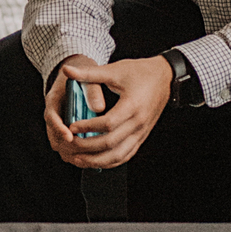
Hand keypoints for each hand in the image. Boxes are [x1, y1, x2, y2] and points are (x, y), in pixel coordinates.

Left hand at [44, 55, 173, 167]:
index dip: (88, 127)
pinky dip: (109, 162)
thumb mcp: (115, 70)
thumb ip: (89, 73)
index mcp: (132, 106)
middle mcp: (138, 123)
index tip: (72, 126)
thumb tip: (66, 69)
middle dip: (87, 146)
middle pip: (111, 143)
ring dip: (97, 160)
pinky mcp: (141, 137)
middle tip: (70, 143)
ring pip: (118, 155)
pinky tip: (95, 161)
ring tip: (78, 159)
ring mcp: (141, 132)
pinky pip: (126, 155)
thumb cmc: (140, 72)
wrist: (164, 77)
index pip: (108, 123)